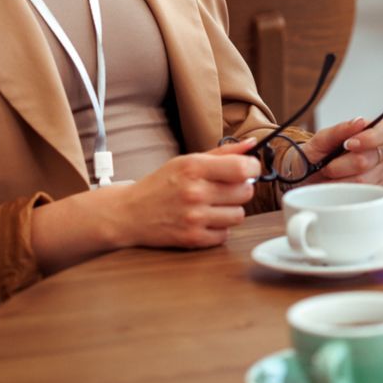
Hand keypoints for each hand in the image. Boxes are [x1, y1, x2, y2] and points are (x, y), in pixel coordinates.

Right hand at [102, 139, 259, 249]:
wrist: (129, 213)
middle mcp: (195, 192)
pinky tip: (205, 220)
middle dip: (239, 189)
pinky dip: (219, 229)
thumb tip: (252, 144)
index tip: (248, 169)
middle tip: (224, 189)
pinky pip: (225, 234)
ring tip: (213, 205)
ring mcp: (194, 217)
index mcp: (194, 167)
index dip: (252, 168)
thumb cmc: (161, 184)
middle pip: (245, 192)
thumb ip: (223, 153)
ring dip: (230, 210)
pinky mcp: (192, 239)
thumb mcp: (187, 161)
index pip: (244, 168)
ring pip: (239, 215)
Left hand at [301, 118, 382, 185]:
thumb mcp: (321, 139)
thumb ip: (340, 129)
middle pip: (367, 160)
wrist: (304, 179)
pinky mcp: (372, 193)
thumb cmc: (314, 157)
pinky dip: (341, 192)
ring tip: (331, 176)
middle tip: (328, 165)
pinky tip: (336, 186)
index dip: (370, 138)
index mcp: (371, 134)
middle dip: (340, 164)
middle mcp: (379, 154)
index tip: (349, 144)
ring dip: (339, 180)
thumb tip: (359, 122)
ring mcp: (378, 175)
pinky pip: (359, 195)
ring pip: (362, 180)